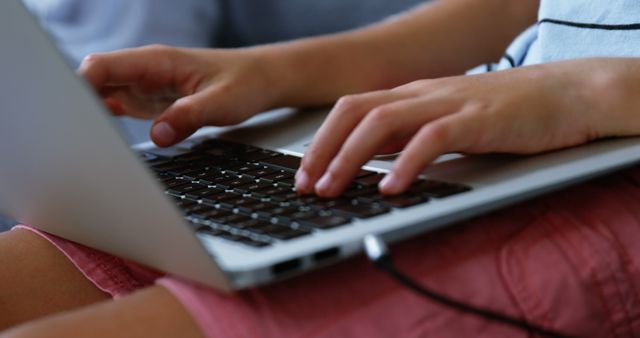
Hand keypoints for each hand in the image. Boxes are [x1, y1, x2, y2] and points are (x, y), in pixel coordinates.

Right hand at [79, 45, 280, 146]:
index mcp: (156, 61)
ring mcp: (146, 86)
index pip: (103, 66)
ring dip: (89, 114)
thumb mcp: (222, 102)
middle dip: (77, 103)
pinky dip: (106, 121)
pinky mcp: (152, 102)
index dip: (79, 85)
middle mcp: (145, 72)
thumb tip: (158, 135)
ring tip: (80, 142)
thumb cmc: (244, 83)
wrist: (260, 80)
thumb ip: (189, 116)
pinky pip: (119, 107)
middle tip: (70, 135)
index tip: (69, 112)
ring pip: (103, 95)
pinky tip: (101, 140)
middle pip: (95, 81)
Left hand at [296, 58, 638, 196]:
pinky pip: (432, 138)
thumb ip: (412, 136)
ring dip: (351, 157)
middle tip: (305, 186)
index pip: (353, 109)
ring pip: (384, 122)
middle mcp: (423, 94)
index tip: (304, 174)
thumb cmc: (505, 112)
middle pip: (356, 112)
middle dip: (323, 149)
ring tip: (333, 189)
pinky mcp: (477, 119)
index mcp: (413, 95)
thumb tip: (376, 162)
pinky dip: (405, 163)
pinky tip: (390, 188)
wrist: (565, 93)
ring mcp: (449, 103)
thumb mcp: (447, 121)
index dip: (322, 140)